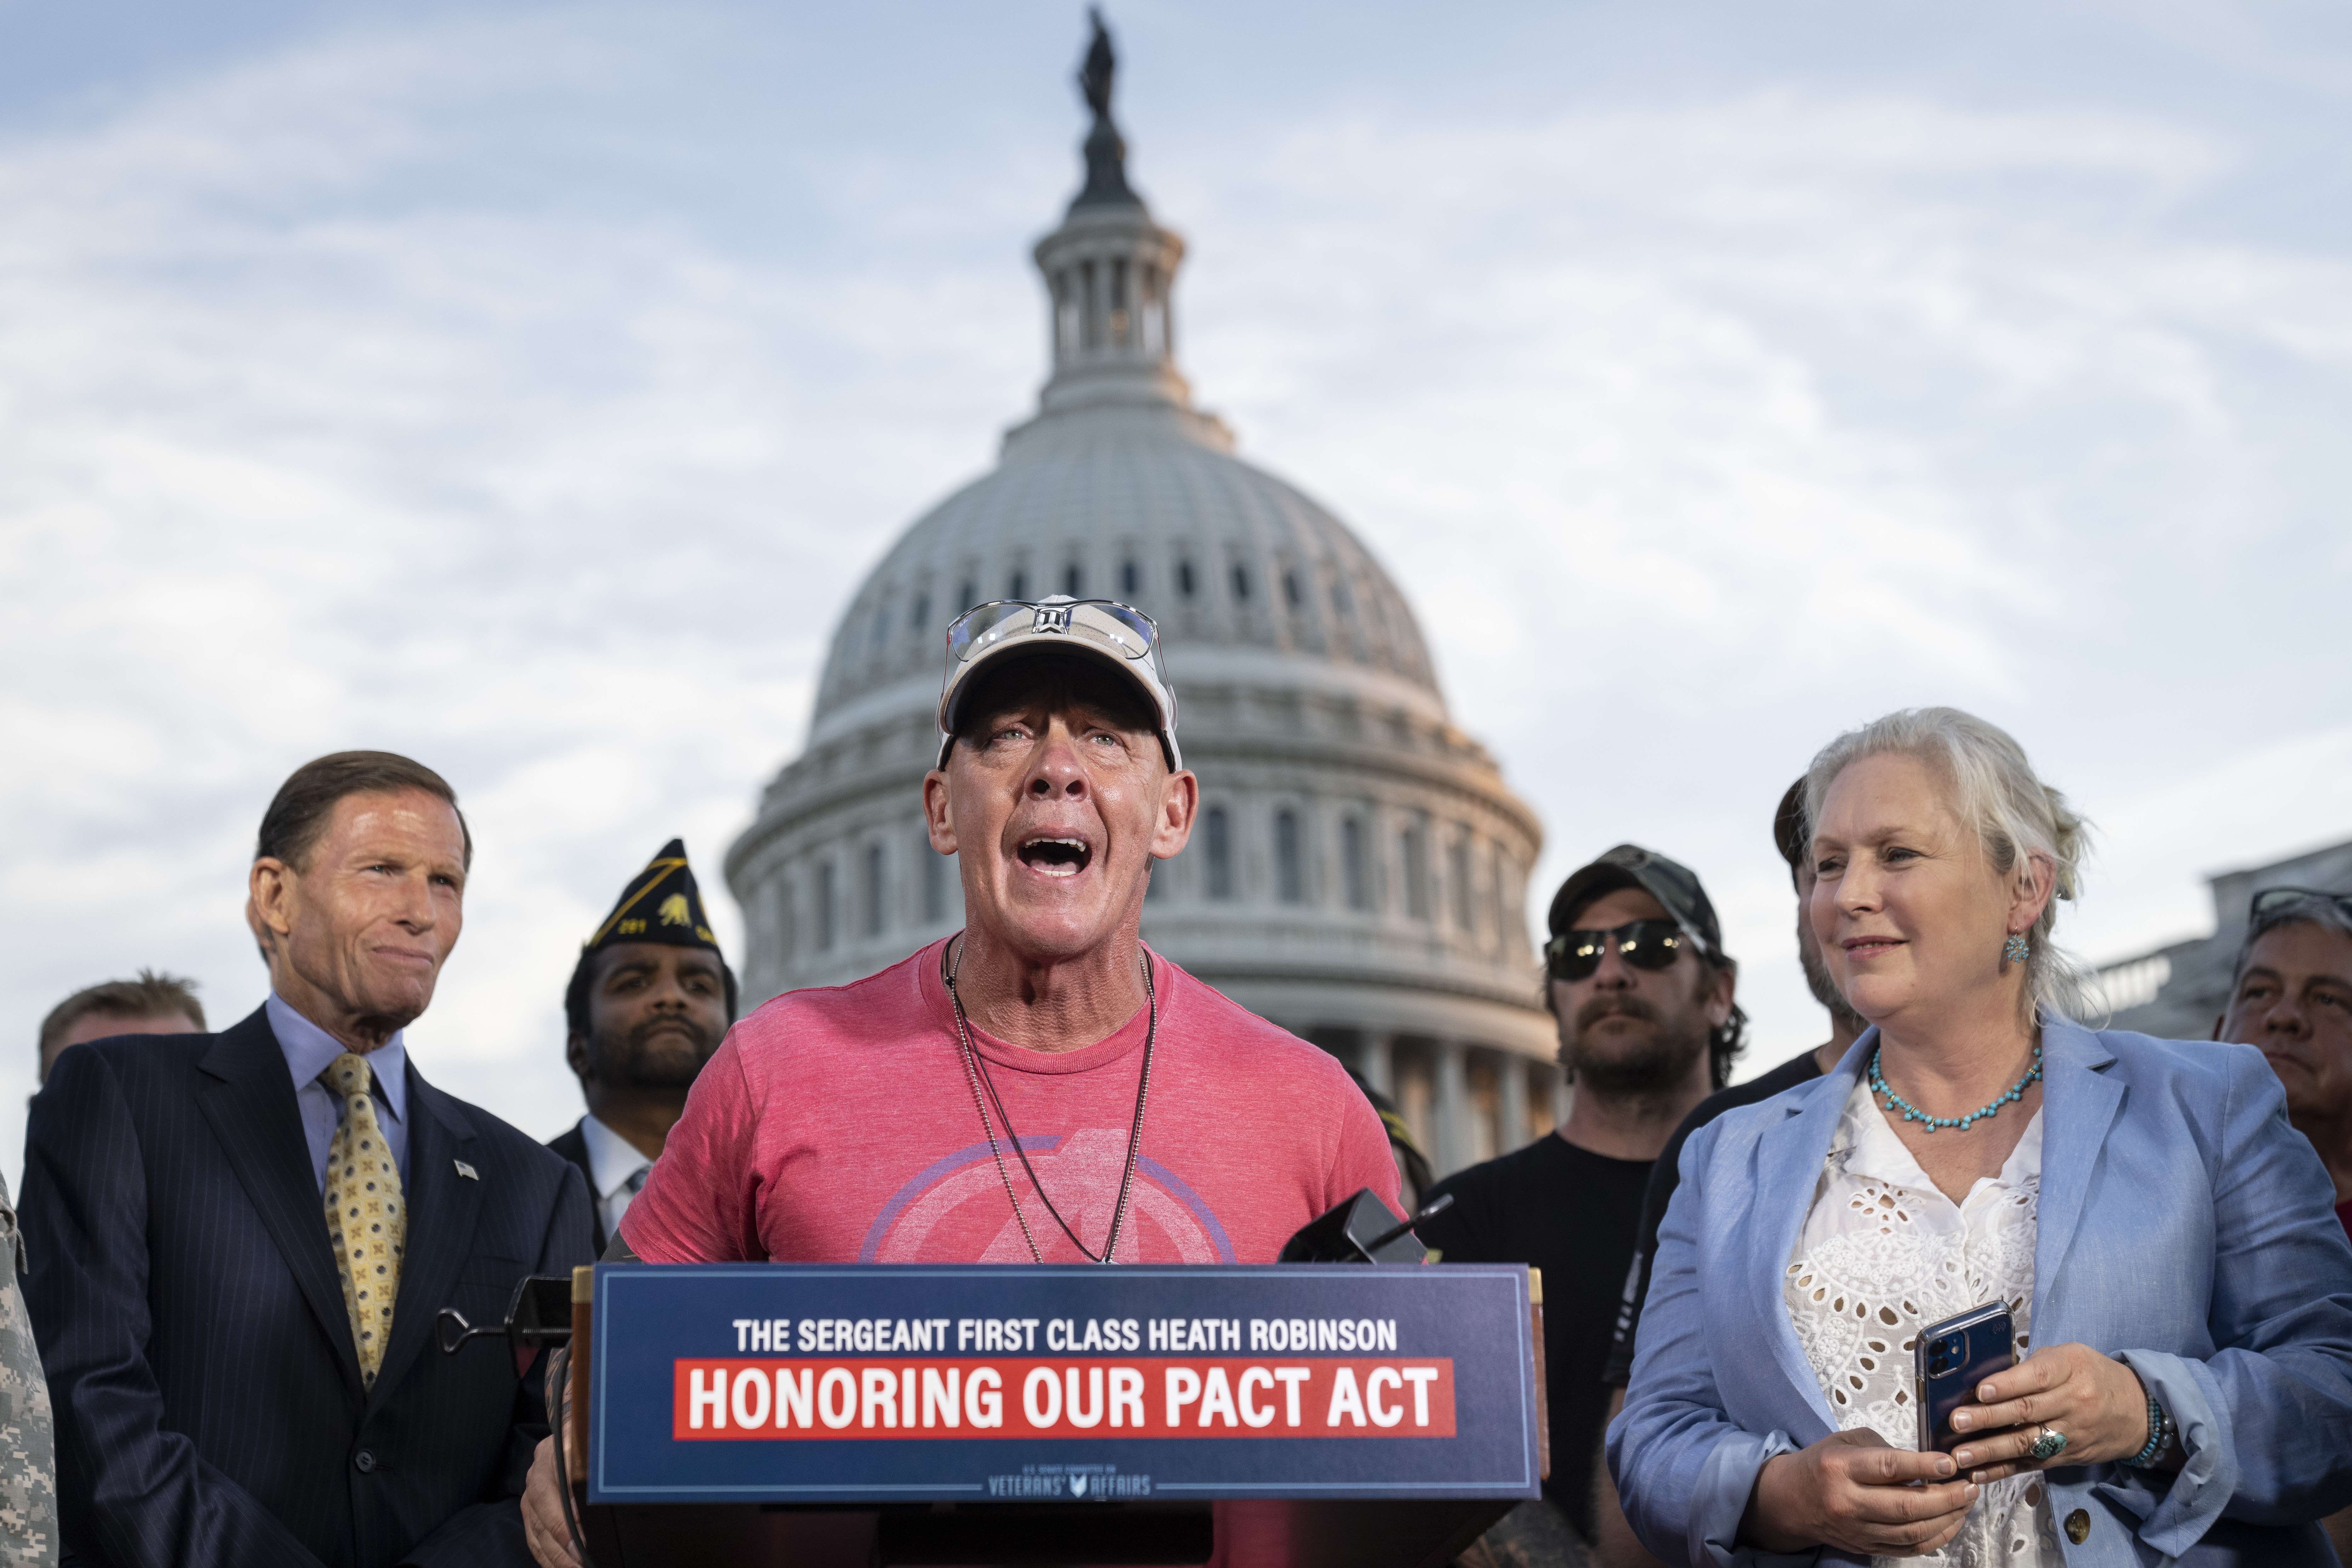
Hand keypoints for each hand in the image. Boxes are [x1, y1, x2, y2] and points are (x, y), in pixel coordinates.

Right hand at [524, 1347, 583, 1567]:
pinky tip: (561, 1565)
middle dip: (562, 1550)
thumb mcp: (594, 1436)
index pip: (552, 1498)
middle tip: (581, 1566)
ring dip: (555, 1558)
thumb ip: (600, 1456)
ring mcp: (530, 1495)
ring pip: (537, 1534)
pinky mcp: (531, 1509)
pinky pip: (534, 1538)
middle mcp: (535, 1478)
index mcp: (549, 1459)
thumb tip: (616, 1480)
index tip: (581, 1546)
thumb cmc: (590, 1431)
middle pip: (543, 1522)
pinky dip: (547, 1555)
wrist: (572, 1421)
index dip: (565, 1525)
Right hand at [1741, 1428, 1977, 1556]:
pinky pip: (1909, 1549)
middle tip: (1970, 1485)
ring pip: (1912, 1531)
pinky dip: (1936, 1538)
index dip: (1924, 1466)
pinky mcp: (1866, 1548)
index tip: (1951, 1463)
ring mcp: (1857, 1530)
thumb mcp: (1845, 1441)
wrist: (1790, 1500)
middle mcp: (1848, 1502)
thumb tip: (1925, 1461)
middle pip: (1907, 1506)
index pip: (1888, 1468)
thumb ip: (1883, 1448)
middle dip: (1946, 1497)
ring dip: (1947, 1519)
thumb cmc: (1822, 1463)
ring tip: (1967, 1502)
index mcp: (1840, 1467)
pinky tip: (1951, 1523)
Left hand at [1948, 1343, 2151, 1483]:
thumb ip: (2034, 1365)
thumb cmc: (2092, 1375)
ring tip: (1960, 1454)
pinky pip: (2031, 1464)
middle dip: (1988, 1417)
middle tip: (1957, 1421)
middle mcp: (2072, 1403)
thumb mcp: (2070, 1357)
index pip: (2037, 1377)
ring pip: (2026, 1442)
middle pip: (2027, 1411)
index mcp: (2070, 1369)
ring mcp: (2070, 1434)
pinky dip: (2002, 1470)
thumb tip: (1988, 1377)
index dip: (2008, 1384)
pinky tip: (1977, 1473)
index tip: (1981, 1390)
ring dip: (1990, 1450)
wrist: (2137, 1412)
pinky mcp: (2066, 1457)